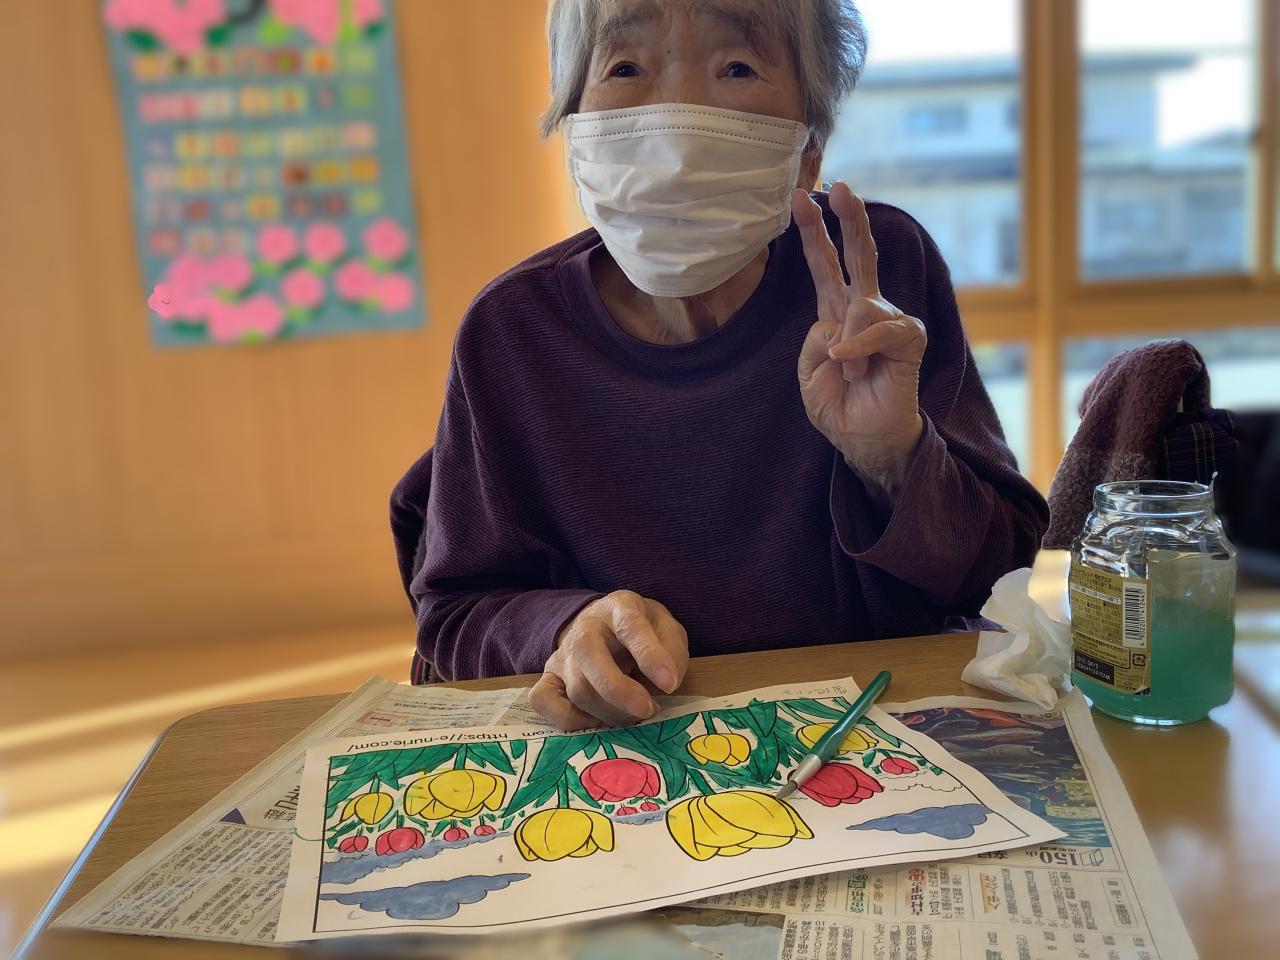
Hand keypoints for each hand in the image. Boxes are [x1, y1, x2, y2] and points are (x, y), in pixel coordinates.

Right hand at [529, 591, 688, 730]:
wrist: (604, 624)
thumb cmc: (640, 630)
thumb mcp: (666, 628)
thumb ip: (673, 650)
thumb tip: (667, 683)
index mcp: (619, 607)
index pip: (630, 627)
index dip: (649, 656)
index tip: (669, 683)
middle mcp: (584, 628)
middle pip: (590, 658)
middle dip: (620, 691)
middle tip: (648, 710)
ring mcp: (562, 654)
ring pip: (577, 689)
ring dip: (610, 712)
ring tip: (635, 715)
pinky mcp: (548, 677)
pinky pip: (544, 701)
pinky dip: (569, 719)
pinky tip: (597, 721)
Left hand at [792, 183, 925, 501]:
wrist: (864, 438)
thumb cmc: (838, 406)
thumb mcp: (808, 374)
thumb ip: (815, 341)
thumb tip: (840, 322)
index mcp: (835, 313)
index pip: (824, 265)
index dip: (812, 232)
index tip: (800, 197)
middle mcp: (864, 309)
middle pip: (858, 255)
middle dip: (849, 218)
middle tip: (839, 186)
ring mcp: (889, 320)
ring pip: (860, 305)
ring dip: (846, 347)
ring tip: (850, 375)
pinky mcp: (909, 337)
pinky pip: (879, 328)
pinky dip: (860, 349)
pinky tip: (853, 367)